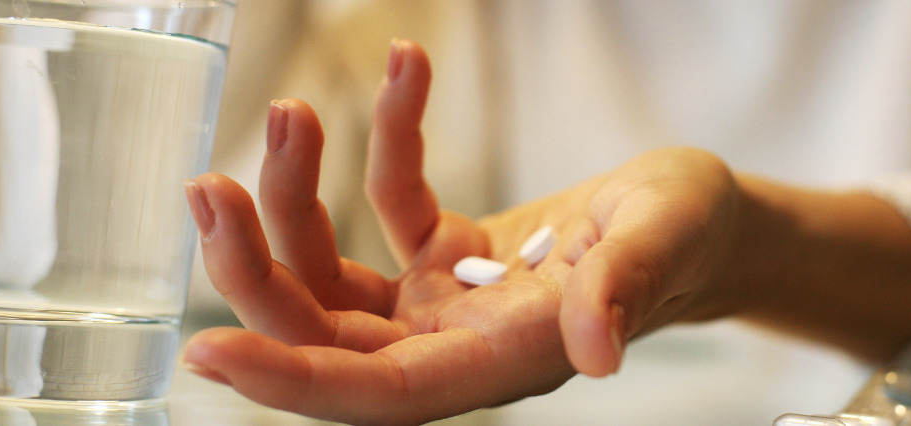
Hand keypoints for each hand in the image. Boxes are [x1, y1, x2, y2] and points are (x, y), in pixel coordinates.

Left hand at [180, 39, 745, 424]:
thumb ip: (622, 289)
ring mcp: (445, 301)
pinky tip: (406, 70)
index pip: (379, 392)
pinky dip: (385, 140)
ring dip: (293, 200)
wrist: (700, 223)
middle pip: (325, 333)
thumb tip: (598, 352)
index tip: (209, 346)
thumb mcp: (664, 243)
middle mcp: (457, 342)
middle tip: (211, 186)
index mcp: (501, 359)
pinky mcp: (447, 254)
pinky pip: (389, 204)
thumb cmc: (691, 237)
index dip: (293, 378)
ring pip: (331, 275)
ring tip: (289, 114)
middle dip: (255, 266)